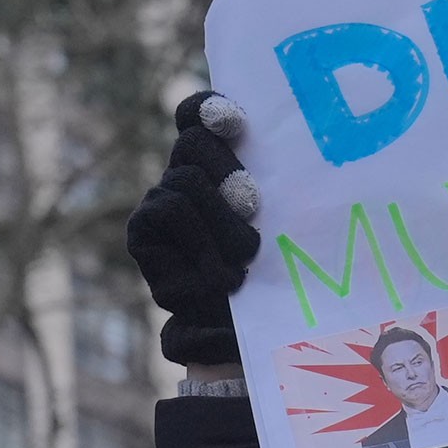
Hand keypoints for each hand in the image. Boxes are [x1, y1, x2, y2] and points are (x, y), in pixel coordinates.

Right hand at [124, 92, 262, 369]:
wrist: (243, 339)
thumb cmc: (277, 277)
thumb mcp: (287, 226)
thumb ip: (283, 185)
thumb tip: (306, 144)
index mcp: (219, 165)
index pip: (200, 116)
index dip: (211, 109)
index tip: (236, 121)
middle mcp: (184, 176)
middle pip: (193, 142)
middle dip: (225, 168)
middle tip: (253, 205)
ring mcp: (159, 202)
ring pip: (184, 180)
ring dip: (221, 219)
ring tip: (246, 256)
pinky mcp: (141, 232)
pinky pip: (169, 210)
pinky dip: (201, 241)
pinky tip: (223, 275)